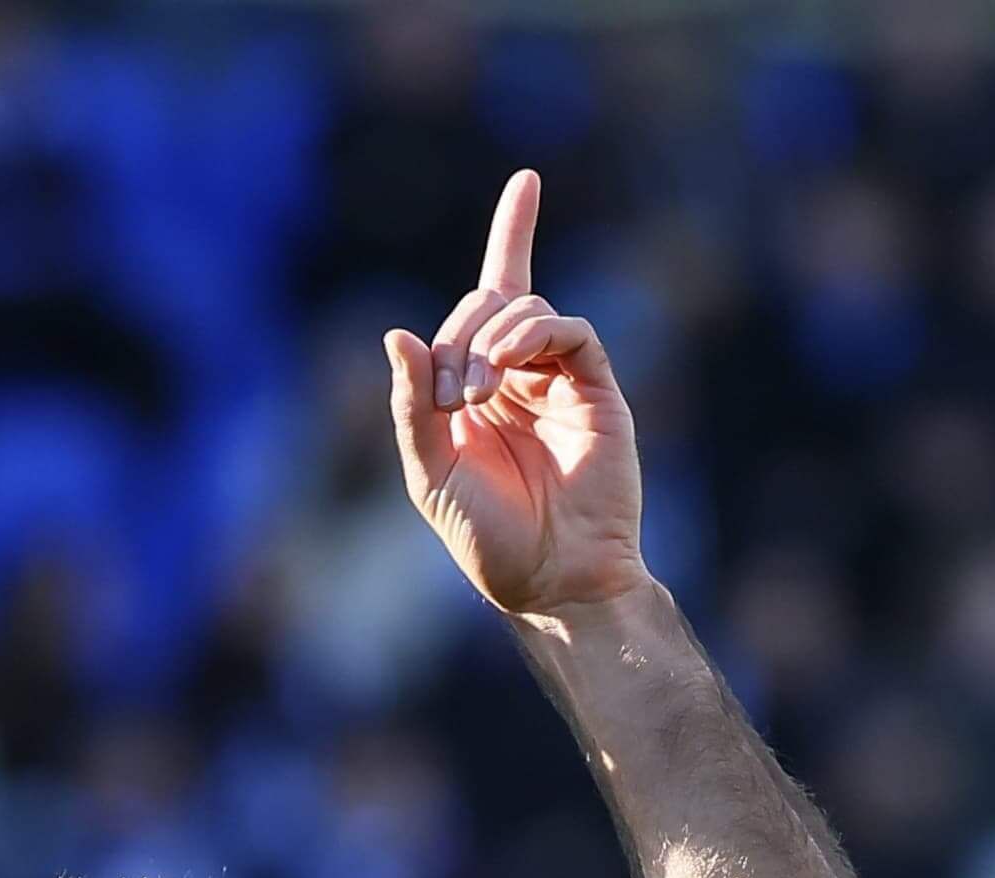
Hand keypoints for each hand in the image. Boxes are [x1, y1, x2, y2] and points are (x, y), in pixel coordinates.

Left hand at [385, 171, 648, 619]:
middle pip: (490, 303)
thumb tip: (396, 334)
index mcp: (478, 388)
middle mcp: (520, 375)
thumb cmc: (487, 538)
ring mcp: (561, 380)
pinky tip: (511, 366)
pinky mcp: (598, 391)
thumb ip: (412, 404)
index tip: (530, 179)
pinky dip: (537, 333)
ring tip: (479, 392)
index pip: (488, 301)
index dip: (513, 236)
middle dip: (462, 332)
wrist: (552, 580)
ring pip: (528, 310)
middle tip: (455, 396)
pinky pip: (571, 332)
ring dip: (492, 335)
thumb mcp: (429, 472)